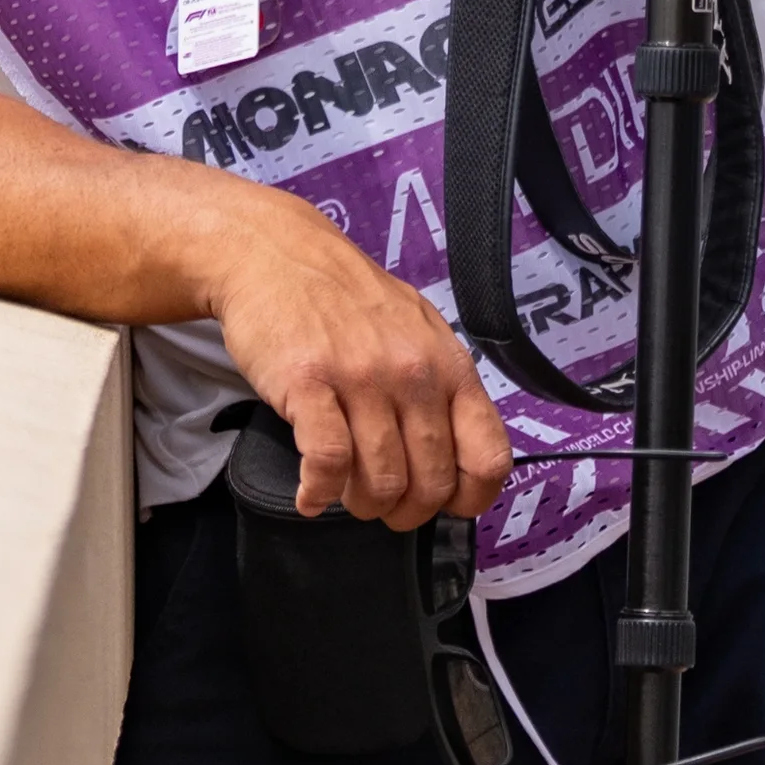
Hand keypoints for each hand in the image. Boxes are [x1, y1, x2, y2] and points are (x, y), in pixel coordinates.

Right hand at [207, 187, 511, 527]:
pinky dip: (318, 493)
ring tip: (344, 489)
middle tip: (381, 501)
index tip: (443, 504)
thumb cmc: (346, 298)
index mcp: (449, 364)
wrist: (276, 253)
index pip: (487, 458)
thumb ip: (440, 391)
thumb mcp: (416, 331)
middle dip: (405, 511)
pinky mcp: (310, 383)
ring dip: (360, 503)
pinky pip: (328, 464)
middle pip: (431, 484)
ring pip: (381, 483)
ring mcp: (361, 376)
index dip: (469, 499)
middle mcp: (413, 372)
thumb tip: (456, 466)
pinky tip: (310, 493)